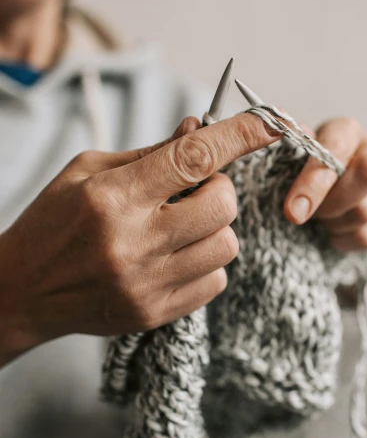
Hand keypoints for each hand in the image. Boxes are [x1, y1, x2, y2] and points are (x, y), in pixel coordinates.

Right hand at [0, 113, 279, 366]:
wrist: (21, 290)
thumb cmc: (54, 221)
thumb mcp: (88, 171)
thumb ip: (149, 153)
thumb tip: (201, 129)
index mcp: (113, 196)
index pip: (193, 158)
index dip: (239, 137)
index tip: (271, 124)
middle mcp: (132, 241)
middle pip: (222, 204)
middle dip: (219, 189)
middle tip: (193, 191)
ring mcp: (145, 283)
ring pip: (226, 246)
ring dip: (214, 229)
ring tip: (180, 228)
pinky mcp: (153, 313)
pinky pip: (215, 282)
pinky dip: (206, 264)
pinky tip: (176, 258)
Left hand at [282, 117, 366, 293]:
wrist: (341, 197)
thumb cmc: (313, 174)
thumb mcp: (298, 160)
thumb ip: (292, 152)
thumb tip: (279, 136)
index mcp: (347, 130)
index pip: (337, 148)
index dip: (315, 181)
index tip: (292, 210)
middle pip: (365, 177)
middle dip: (329, 203)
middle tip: (306, 214)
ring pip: (365, 211)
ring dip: (334, 222)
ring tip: (322, 218)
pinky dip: (343, 238)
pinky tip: (333, 230)